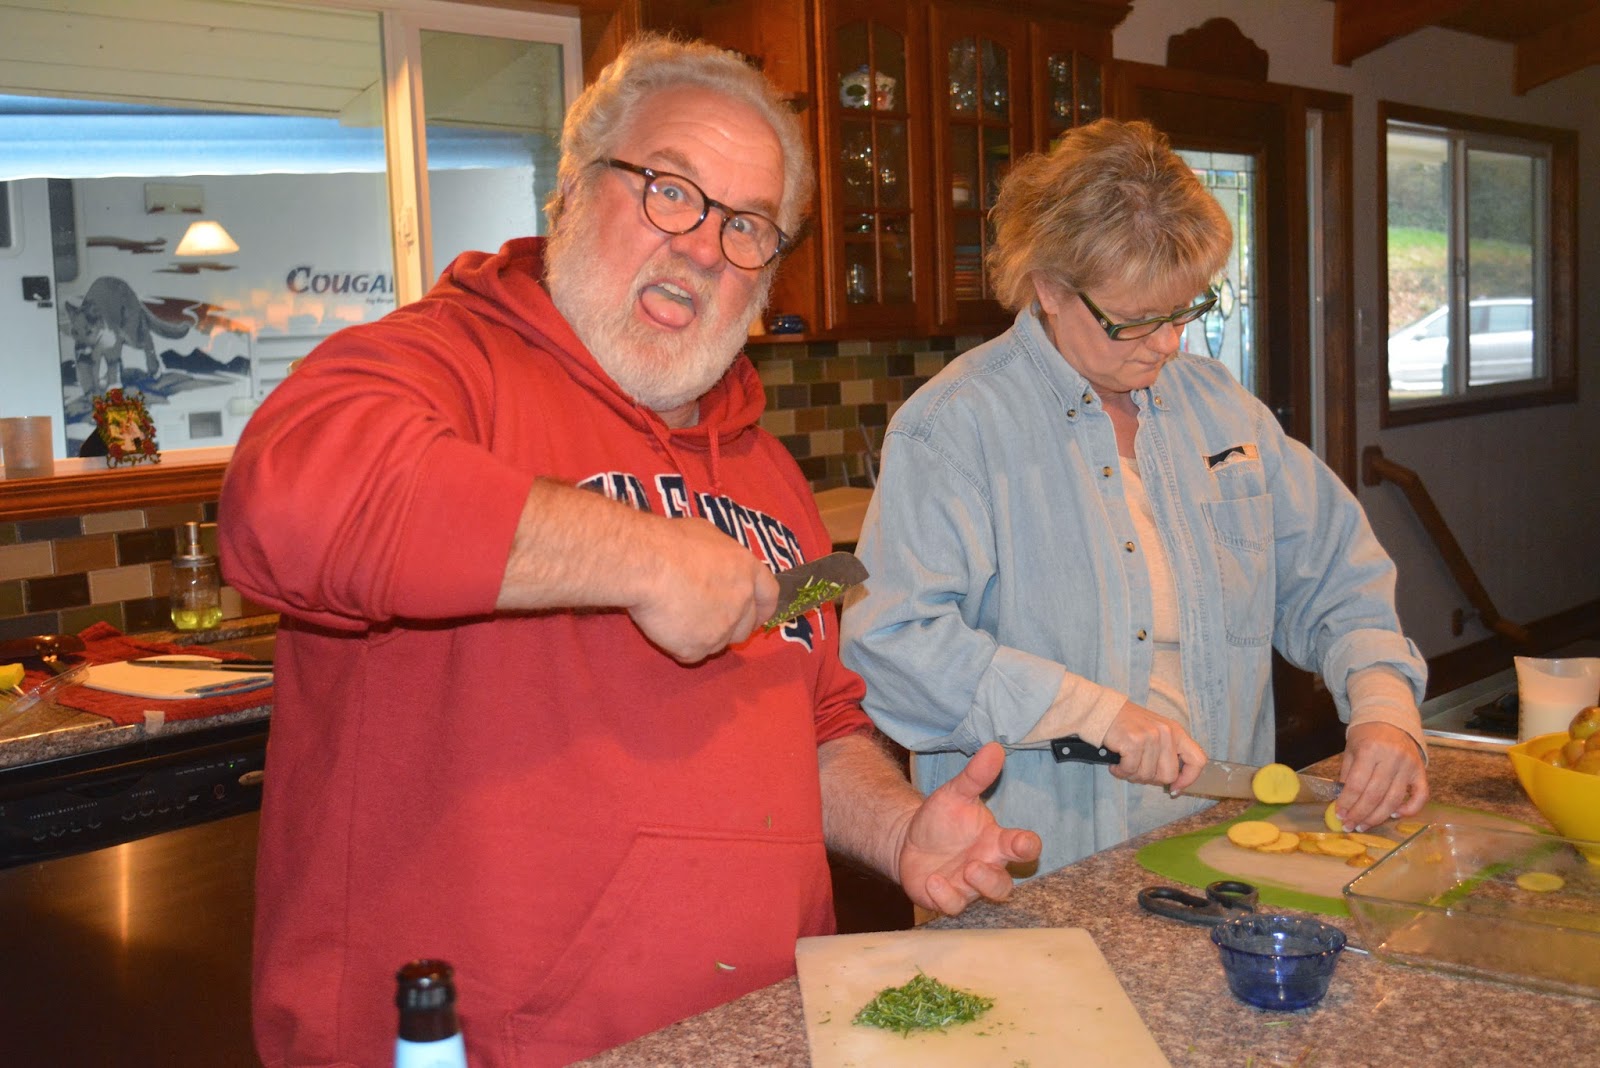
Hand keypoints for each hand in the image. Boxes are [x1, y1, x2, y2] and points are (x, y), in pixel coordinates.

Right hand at [628, 519, 778, 662]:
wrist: (646, 564)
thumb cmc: (669, 542)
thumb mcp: (706, 534)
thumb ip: (721, 557)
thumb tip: (715, 565)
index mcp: (747, 569)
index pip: (769, 597)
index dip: (761, 609)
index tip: (754, 616)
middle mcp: (742, 600)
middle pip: (745, 627)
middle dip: (730, 628)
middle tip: (704, 619)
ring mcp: (722, 627)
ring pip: (718, 643)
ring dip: (702, 636)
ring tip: (676, 618)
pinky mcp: (698, 647)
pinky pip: (692, 654)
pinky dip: (679, 646)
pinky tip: (665, 628)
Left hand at [897, 743, 1042, 915]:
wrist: (908, 838)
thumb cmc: (941, 819)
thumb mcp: (955, 793)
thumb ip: (975, 775)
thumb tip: (994, 747)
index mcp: (995, 842)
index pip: (1022, 847)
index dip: (1027, 847)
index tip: (1026, 843)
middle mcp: (987, 866)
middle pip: (1005, 884)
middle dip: (995, 878)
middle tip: (976, 865)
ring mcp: (968, 886)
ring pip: (986, 898)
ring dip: (979, 887)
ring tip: (965, 870)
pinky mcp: (946, 898)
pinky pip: (953, 906)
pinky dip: (945, 896)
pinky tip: (933, 881)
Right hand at [1103, 700, 1207, 792]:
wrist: (1103, 711)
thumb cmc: (1129, 725)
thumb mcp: (1157, 733)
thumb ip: (1168, 753)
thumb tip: (1175, 784)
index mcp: (1177, 732)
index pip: (1198, 760)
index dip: (1189, 779)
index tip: (1175, 788)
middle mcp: (1167, 733)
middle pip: (1169, 775)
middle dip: (1151, 779)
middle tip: (1138, 770)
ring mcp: (1151, 736)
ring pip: (1147, 775)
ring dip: (1132, 775)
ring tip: (1124, 764)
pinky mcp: (1134, 741)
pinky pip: (1130, 770)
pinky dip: (1120, 772)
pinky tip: (1115, 764)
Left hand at [1334, 721, 1427, 831]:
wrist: (1390, 718)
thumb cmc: (1366, 735)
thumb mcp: (1350, 750)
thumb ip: (1347, 775)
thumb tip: (1342, 803)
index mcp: (1370, 750)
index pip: (1356, 784)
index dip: (1346, 803)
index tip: (1339, 815)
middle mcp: (1392, 758)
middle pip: (1374, 795)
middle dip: (1359, 814)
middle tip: (1349, 825)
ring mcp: (1409, 765)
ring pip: (1394, 800)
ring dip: (1378, 817)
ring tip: (1363, 825)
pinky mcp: (1422, 771)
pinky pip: (1421, 796)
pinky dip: (1409, 810)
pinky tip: (1394, 815)